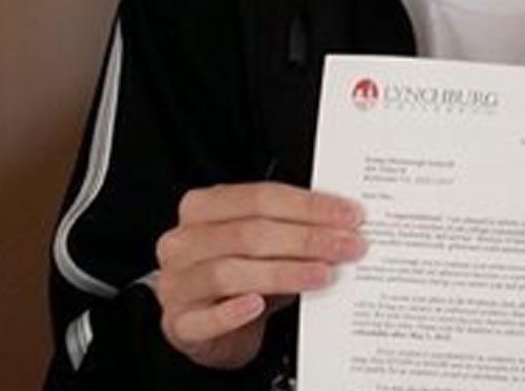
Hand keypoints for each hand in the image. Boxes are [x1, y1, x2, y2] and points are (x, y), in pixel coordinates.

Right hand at [154, 183, 364, 368]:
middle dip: (307, 239)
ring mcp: (177, 284)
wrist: (211, 327)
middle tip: (346, 245)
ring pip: (231, 272)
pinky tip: (260, 306)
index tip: (348, 215)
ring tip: (324, 274)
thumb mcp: (262, 243)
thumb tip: (343, 223)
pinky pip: (205, 319)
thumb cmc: (241, 275)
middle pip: (250, 233)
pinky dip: (233, 312)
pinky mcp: (179, 325)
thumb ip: (291, 228)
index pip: (260, 197)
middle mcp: (184, 241)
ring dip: (285, 272)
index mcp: (203, 207)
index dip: (308, 206)